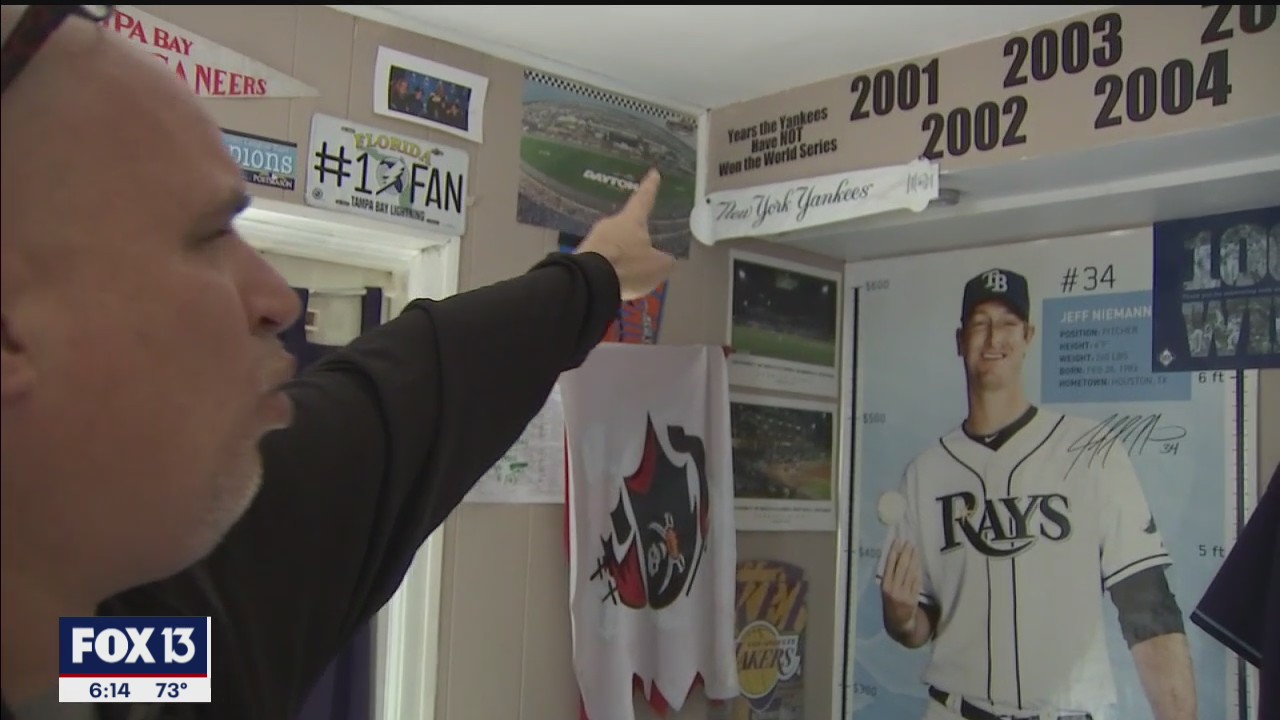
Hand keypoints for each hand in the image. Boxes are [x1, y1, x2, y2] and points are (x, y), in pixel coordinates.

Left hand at [575, 169, 675, 300]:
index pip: (644, 199)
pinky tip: (615, 283)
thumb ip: (665, 260)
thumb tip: (666, 259)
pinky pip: (602, 260)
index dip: (650, 187)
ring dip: (622, 258)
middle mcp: (610, 224)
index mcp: (631, 220)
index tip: (653, 173)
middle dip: (634, 239)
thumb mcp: (658, 266)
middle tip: (642, 254)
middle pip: (626, 227)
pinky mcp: (582, 255)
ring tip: (629, 278)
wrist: (590, 282)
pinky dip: (611, 270)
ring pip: (613, 246)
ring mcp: (593, 238)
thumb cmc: (629, 267)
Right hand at [880, 538, 922, 635]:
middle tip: (909, 542)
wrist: (899, 623)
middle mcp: (894, 589)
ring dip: (914, 559)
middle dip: (906, 553)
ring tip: (915, 549)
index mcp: (885, 586)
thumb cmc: (890, 603)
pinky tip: (919, 563)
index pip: (890, 565)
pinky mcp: (914, 597)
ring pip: (910, 572)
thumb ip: (890, 576)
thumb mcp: (885, 590)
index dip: (894, 552)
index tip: (898, 541)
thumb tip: (896, 556)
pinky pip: (916, 581)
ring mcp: (905, 593)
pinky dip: (918, 570)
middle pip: (902, 567)